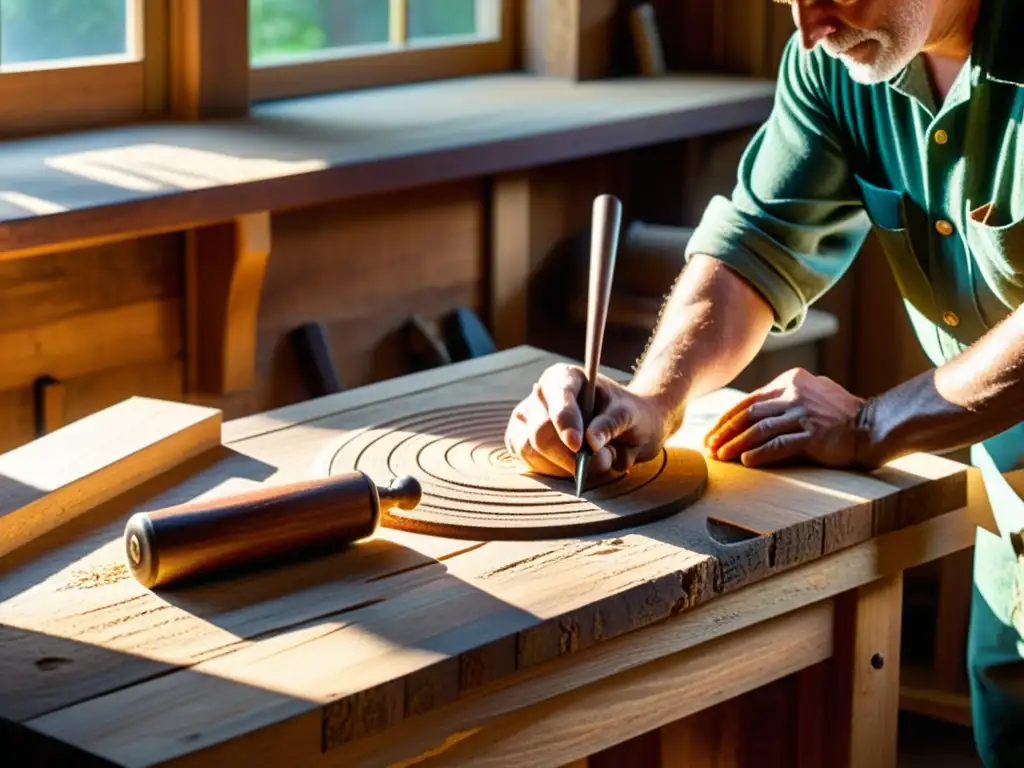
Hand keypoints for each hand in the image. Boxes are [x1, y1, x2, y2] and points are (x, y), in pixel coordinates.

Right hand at [505, 363, 672, 476]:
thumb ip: (611, 424)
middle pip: (540, 431)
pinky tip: (576, 467)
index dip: (565, 421)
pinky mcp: (522, 444)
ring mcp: (527, 421)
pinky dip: (557, 473)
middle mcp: (540, 396)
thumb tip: (591, 443)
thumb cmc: (627, 415)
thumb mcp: (629, 414)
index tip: (578, 445)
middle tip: (604, 461)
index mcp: (564, 377)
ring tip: (595, 461)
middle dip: (570, 456)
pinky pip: (532, 465)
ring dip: (567, 466)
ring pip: (532, 451)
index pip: (557, 396)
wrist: (626, 428)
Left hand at [703, 367, 865, 468]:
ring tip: (721, 457)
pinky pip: (779, 445)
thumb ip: (783, 399)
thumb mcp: (810, 394)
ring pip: (759, 430)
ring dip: (736, 445)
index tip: (713, 434)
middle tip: (710, 447)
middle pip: (749, 414)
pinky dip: (760, 454)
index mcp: (791, 380)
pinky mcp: (814, 434)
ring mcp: (804, 413)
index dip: (727, 419)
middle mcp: (795, 393)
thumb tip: (749, 414)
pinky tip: (746, 462)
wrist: (872, 426)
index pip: (749, 401)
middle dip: (725, 433)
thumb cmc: (839, 415)